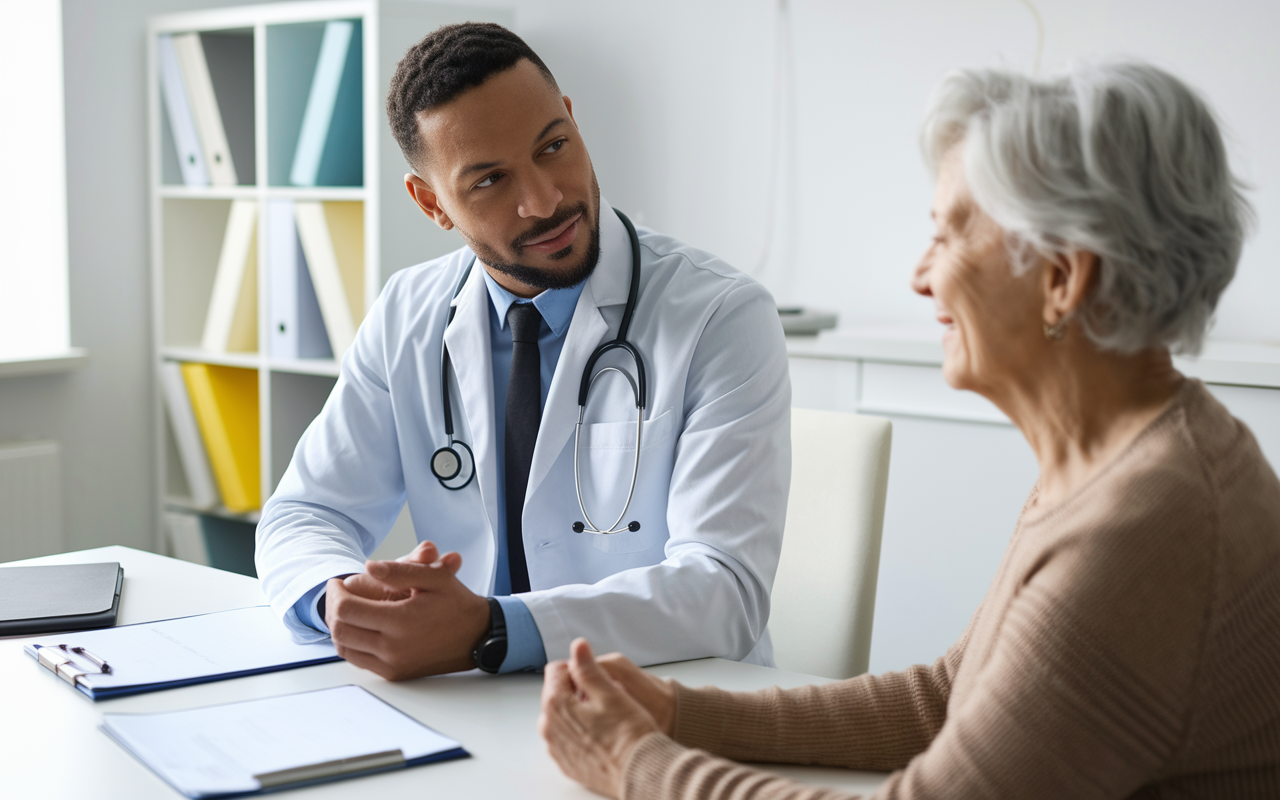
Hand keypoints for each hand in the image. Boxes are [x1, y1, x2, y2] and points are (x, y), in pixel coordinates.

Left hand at [324, 541, 489, 679]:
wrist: (478, 636)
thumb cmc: (456, 604)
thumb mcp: (435, 577)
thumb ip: (400, 570)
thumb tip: (368, 566)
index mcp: (401, 621)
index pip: (346, 610)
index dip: (334, 593)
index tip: (337, 582)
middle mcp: (393, 648)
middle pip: (340, 630)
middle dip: (331, 608)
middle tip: (338, 594)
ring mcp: (393, 664)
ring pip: (344, 648)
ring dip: (338, 626)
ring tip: (347, 608)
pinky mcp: (395, 674)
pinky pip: (358, 660)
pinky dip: (350, 643)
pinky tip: (359, 626)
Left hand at [539, 638, 661, 798]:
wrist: (640, 774)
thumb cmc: (629, 734)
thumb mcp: (610, 691)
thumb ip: (588, 667)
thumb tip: (577, 645)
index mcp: (556, 705)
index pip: (556, 670)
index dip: (580, 668)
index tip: (598, 677)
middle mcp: (549, 728)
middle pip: (558, 694)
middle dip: (579, 691)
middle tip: (607, 698)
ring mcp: (557, 749)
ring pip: (564, 717)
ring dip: (580, 711)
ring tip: (608, 718)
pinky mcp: (567, 763)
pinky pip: (569, 739)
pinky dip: (582, 733)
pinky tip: (604, 735)